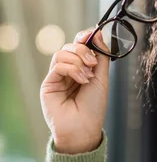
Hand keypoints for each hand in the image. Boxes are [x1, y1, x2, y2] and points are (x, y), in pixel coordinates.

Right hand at [40, 29, 109, 153]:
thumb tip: (97, 33)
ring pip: (62, 53)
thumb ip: (101, 56)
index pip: (79, 45)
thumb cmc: (94, 107)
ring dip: (78, 61)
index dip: (85, 37)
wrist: (84, 129)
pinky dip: (72, 68)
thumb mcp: (102, 78)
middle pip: (71, 46)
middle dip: (84, 50)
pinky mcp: (49, 83)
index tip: (93, 34)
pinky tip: (81, 79)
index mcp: (81, 68)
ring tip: (87, 76)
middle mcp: (68, 70)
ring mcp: (57, 76)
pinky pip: (58, 64)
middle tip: (93, 64)